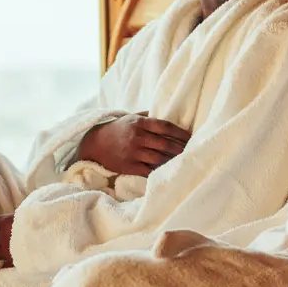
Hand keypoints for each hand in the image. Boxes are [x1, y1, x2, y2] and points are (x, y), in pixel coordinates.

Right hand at [76, 113, 190, 176]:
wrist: (95, 143)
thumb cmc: (118, 129)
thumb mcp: (131, 117)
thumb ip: (148, 116)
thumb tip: (169, 115)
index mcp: (139, 123)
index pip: (165, 127)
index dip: (180, 132)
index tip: (191, 137)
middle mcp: (137, 137)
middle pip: (165, 144)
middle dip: (181, 148)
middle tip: (192, 151)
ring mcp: (133, 153)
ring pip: (159, 158)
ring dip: (173, 161)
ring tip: (183, 161)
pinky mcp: (129, 166)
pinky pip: (149, 170)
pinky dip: (160, 171)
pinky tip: (169, 170)